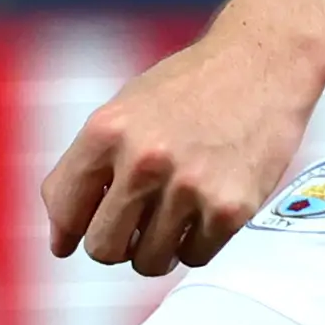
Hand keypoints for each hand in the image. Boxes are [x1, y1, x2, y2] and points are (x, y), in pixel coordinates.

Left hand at [41, 0, 324, 277]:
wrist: (262, 62)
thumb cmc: (190, 87)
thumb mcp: (126, 108)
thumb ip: (91, 166)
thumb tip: (61, 239)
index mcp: (107, 130)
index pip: (64, 208)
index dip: (67, 230)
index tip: (73, 239)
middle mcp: (143, 160)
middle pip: (103, 248)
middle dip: (115, 243)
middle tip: (134, 226)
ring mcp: (188, 187)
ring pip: (149, 262)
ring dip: (157, 248)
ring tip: (172, 215)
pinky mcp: (229, 208)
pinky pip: (194, 256)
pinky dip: (195, 242)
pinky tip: (203, 209)